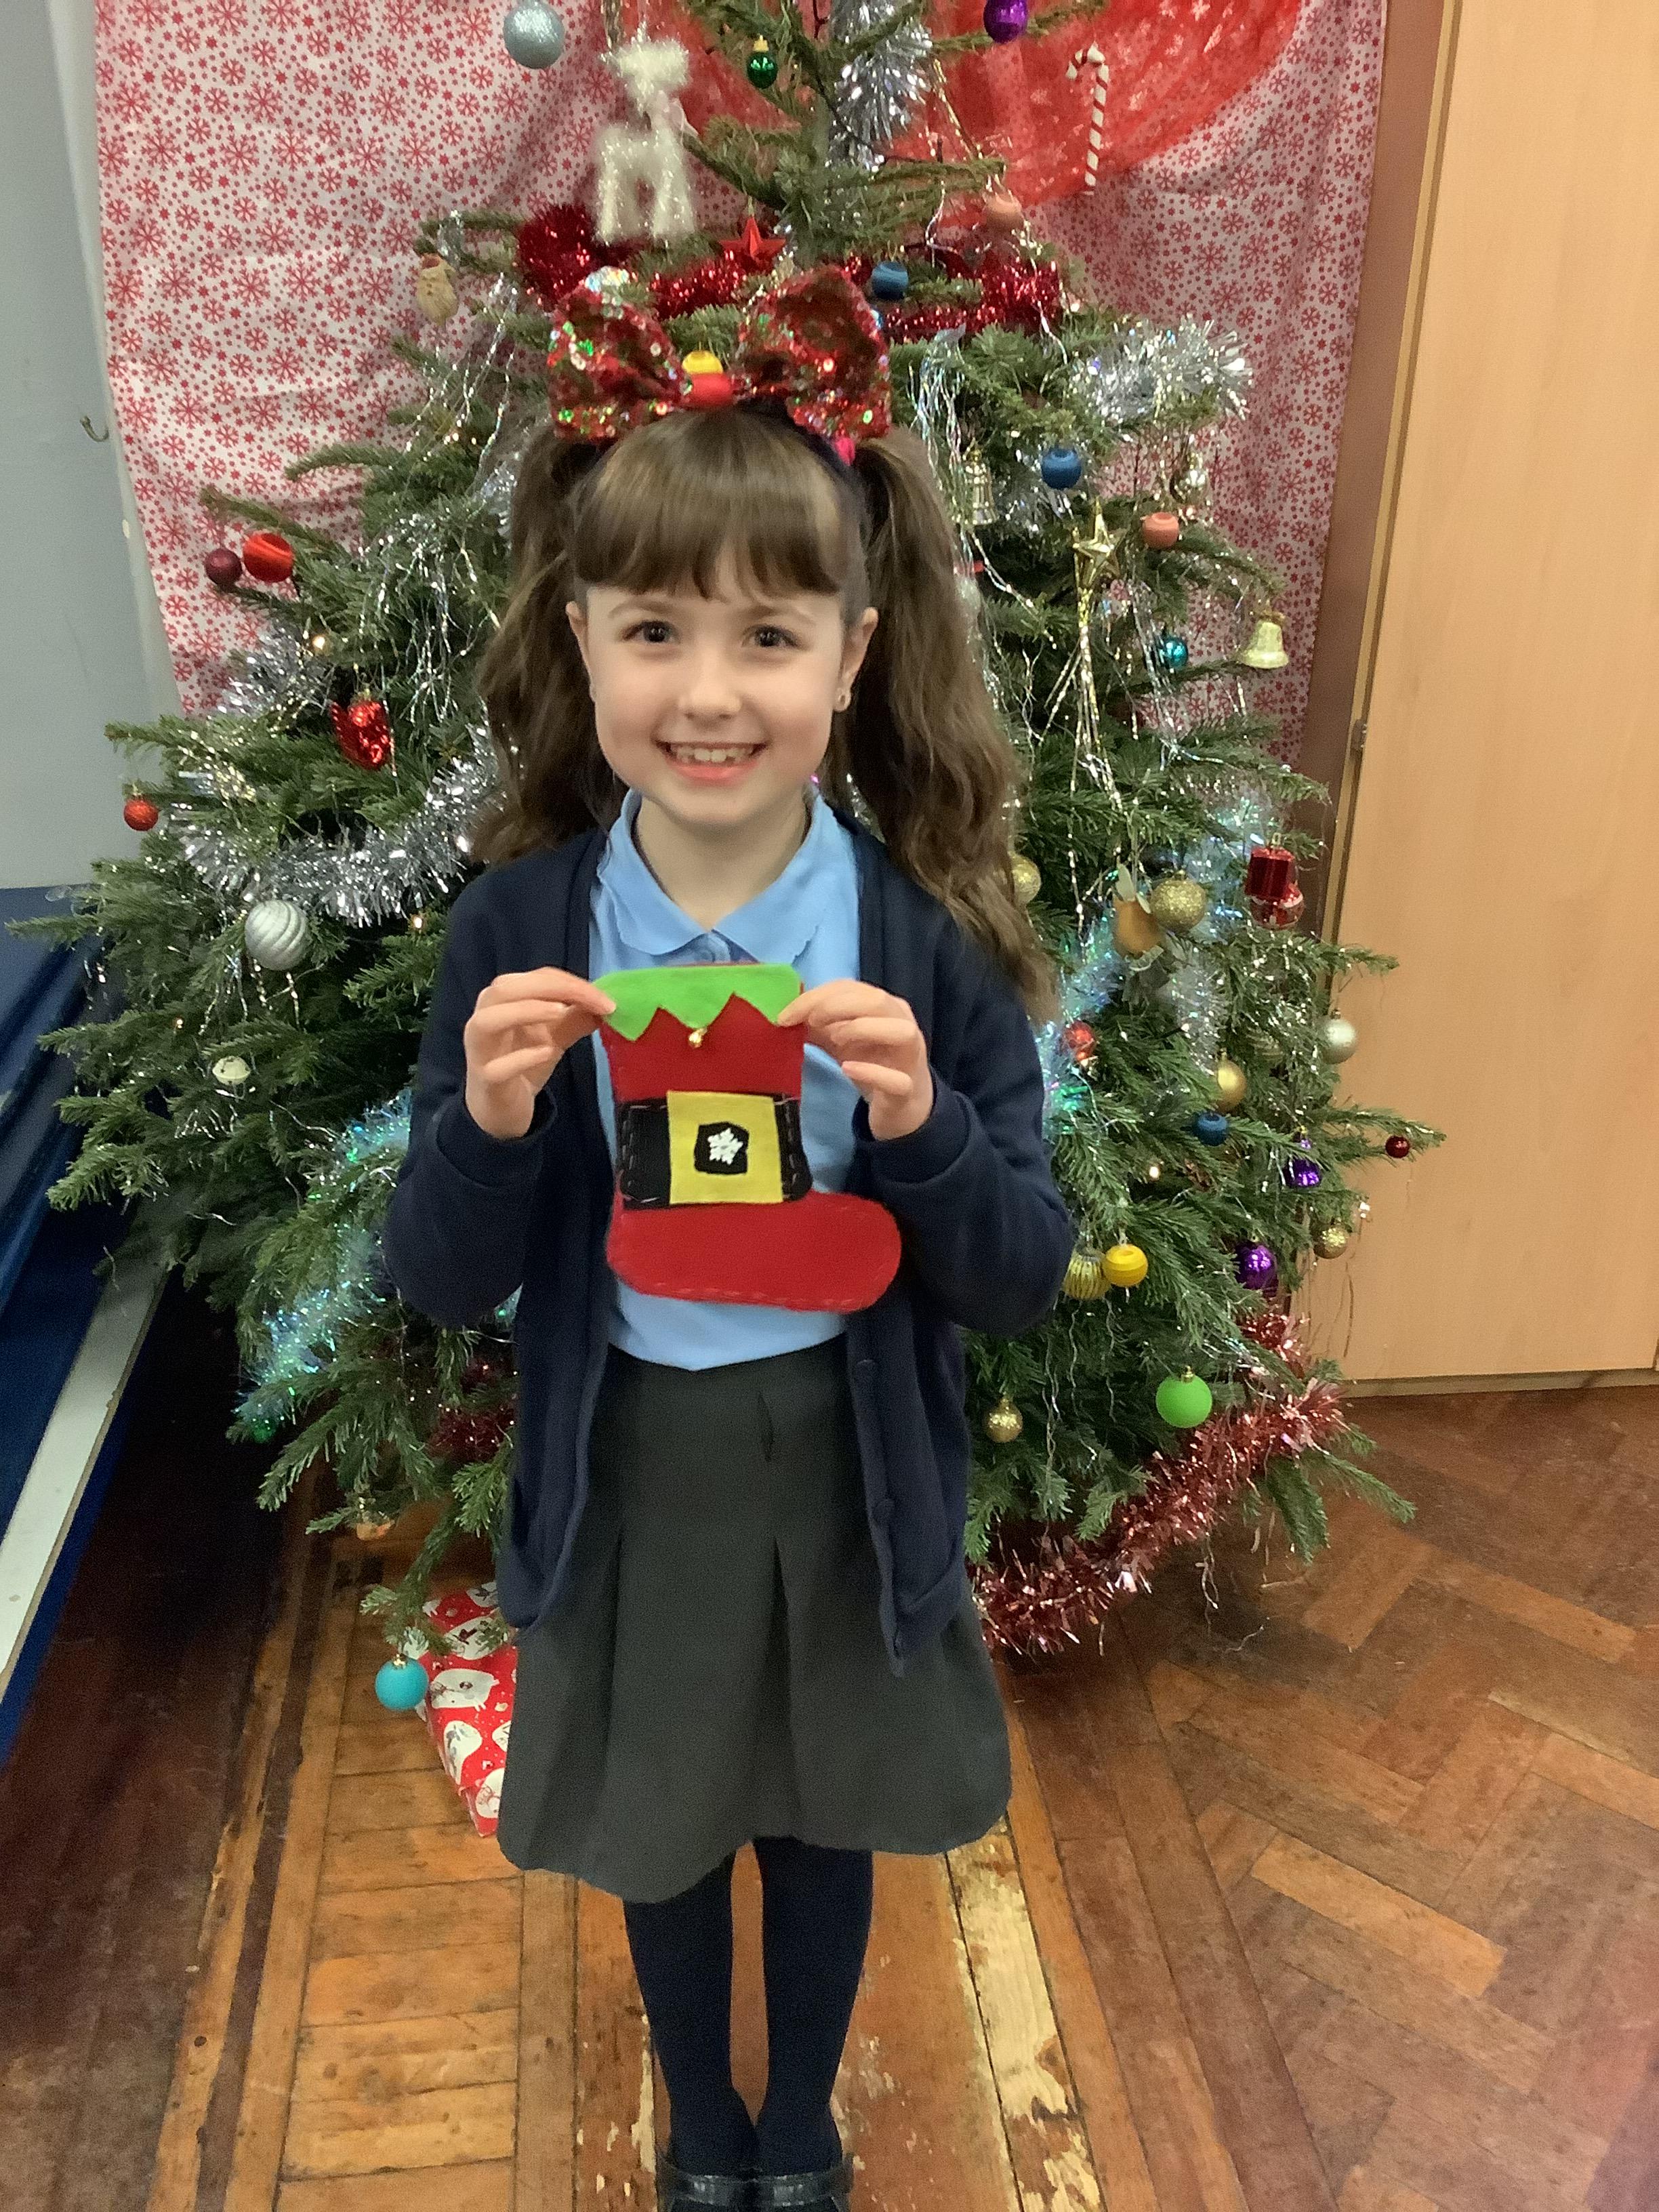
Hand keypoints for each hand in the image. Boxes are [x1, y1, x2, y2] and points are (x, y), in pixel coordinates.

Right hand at [463, 967, 615, 1140]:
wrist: (500, 1108)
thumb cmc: (522, 1062)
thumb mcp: (553, 1036)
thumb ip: (576, 1018)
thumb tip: (605, 1004)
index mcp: (502, 1001)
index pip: (534, 978)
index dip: (570, 982)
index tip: (605, 997)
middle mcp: (484, 1018)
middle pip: (505, 987)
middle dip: (551, 988)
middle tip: (592, 1001)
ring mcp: (481, 1050)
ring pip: (488, 1020)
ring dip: (526, 1011)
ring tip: (561, 1012)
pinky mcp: (486, 1080)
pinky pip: (497, 1067)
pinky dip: (522, 1057)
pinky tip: (547, 1052)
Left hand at [777, 981, 934, 1141]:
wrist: (900, 1104)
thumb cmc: (871, 1063)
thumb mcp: (840, 1040)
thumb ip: (817, 1025)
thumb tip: (785, 1014)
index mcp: (885, 1007)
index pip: (853, 988)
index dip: (818, 996)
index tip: (787, 1014)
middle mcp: (903, 1024)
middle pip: (877, 1001)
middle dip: (837, 1006)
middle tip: (810, 1022)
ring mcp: (910, 1057)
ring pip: (900, 1031)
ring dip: (863, 1029)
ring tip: (834, 1040)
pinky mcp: (907, 1090)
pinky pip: (898, 1080)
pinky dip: (873, 1072)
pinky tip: (847, 1069)